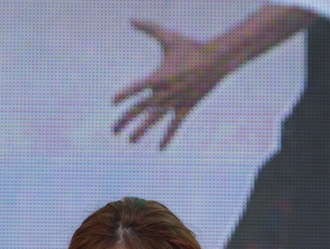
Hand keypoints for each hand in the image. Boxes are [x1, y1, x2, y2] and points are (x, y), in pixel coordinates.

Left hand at [112, 21, 230, 148]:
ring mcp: (176, 102)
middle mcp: (165, 92)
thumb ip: (149, 28)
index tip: (113, 102)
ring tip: (130, 140)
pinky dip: (168, 137)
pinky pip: (175, 125)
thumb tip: (131, 19)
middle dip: (125, 120)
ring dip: (141, 131)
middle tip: (113, 130)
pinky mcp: (186, 108)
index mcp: (158, 76)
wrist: (217, 60)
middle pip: (140, 109)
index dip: (124, 95)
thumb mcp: (169, 37)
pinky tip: (161, 148)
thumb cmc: (191, 47)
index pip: (136, 88)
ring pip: (155, 120)